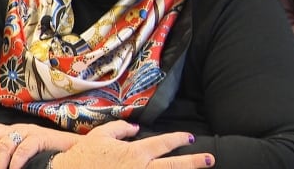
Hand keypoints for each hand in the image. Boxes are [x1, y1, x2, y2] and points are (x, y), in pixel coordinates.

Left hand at [0, 122, 79, 168]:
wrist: (77, 149)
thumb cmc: (50, 154)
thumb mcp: (26, 155)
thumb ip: (11, 158)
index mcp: (13, 131)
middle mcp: (19, 128)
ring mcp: (30, 132)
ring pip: (5, 142)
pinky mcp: (42, 138)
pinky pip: (23, 148)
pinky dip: (15, 161)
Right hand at [52, 121, 214, 168]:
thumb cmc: (84, 155)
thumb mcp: (100, 135)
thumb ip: (120, 129)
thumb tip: (134, 128)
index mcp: (135, 153)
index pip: (162, 144)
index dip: (177, 140)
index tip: (189, 138)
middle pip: (174, 166)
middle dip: (194, 162)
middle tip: (209, 159)